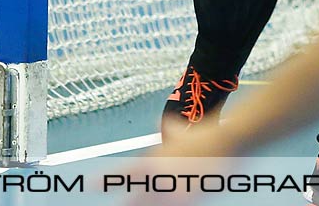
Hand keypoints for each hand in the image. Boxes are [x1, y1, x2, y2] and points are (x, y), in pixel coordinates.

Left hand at [117, 126, 239, 204]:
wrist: (226, 138)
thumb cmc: (205, 135)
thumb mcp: (182, 131)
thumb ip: (169, 129)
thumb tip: (162, 121)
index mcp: (155, 158)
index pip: (126, 171)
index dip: (106, 179)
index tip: (92, 185)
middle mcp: (160, 173)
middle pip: (137, 195)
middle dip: (129, 202)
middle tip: (122, 204)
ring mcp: (172, 186)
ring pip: (155, 203)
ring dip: (151, 203)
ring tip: (155, 202)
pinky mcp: (187, 196)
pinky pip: (175, 204)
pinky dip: (175, 202)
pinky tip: (176, 201)